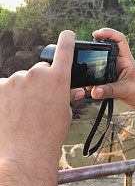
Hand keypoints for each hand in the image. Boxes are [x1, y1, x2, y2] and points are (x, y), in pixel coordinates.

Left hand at [0, 30, 82, 165]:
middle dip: (41, 81)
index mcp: (58, 78)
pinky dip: (8, 96)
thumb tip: (76, 90)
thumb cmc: (49, 134)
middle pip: (40, 70)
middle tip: (40, 101)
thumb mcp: (64, 112)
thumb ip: (66, 95)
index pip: (64, 49)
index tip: (67, 33)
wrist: (24, 153)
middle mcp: (36, 74)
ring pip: (21, 80)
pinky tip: (11, 112)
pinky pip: (5, 87)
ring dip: (23, 90)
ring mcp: (15, 80)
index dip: (67, 39)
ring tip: (23, 112)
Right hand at [90, 28, 134, 110]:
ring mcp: (115, 69)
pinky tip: (88, 85)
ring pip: (101, 60)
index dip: (108, 33)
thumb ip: (108, 90)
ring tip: (83, 67)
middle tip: (84, 50)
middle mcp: (119, 62)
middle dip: (95, 47)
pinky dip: (93, 78)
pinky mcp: (111, 78)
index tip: (95, 34)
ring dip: (93, 63)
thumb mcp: (125, 91)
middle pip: (106, 47)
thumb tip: (93, 91)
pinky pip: (99, 74)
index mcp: (126, 59)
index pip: (119, 39)